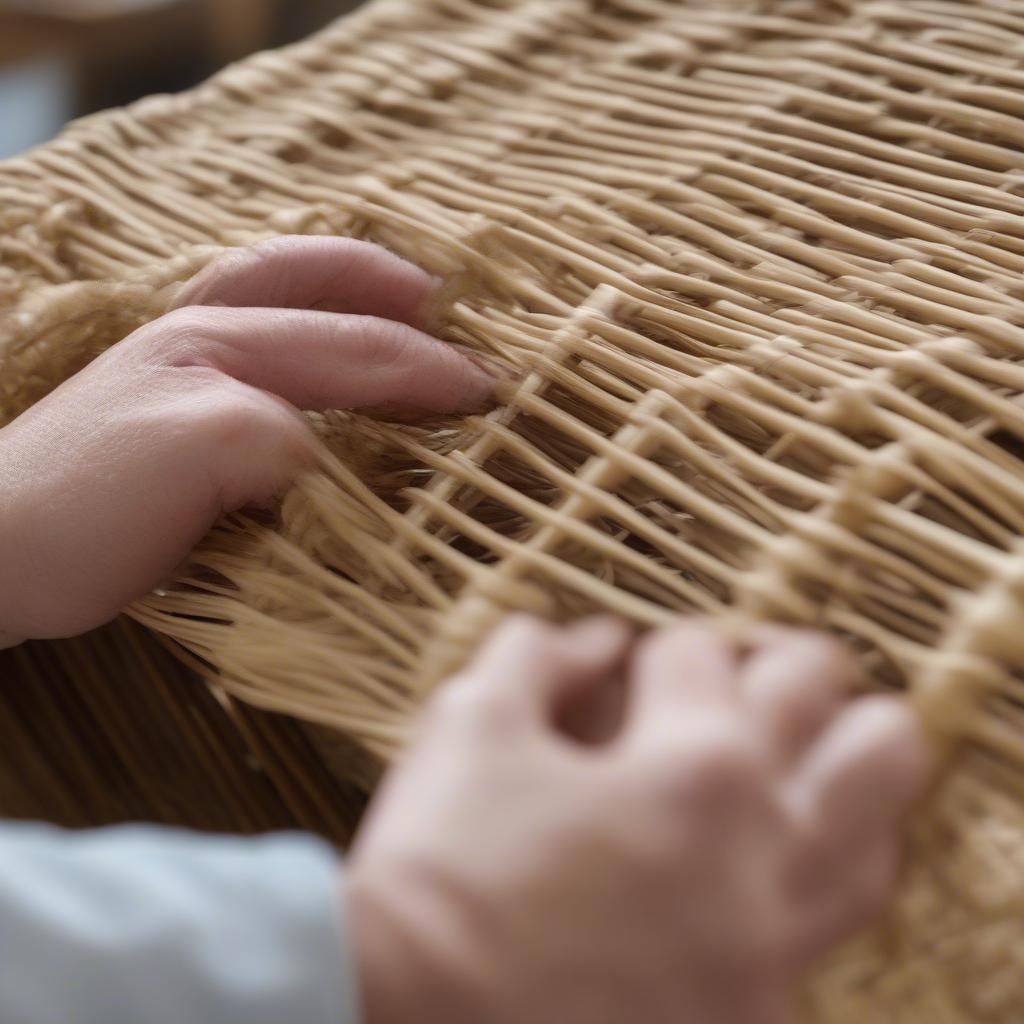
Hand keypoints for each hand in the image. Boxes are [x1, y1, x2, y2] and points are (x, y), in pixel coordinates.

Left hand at [0, 236, 495, 645]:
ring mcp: (182, 358)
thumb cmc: (83, 509)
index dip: (428, 369)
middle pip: (318, 288)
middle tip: (457, 309)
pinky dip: (308, 318)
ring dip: (350, 283)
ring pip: (280, 289)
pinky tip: (324, 347)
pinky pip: (255, 329)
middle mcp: (204, 335)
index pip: (352, 349)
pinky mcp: (171, 398)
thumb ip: (283, 436)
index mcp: (221, 345)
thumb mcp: (198, 458)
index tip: (492, 392)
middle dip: (396, 297)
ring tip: (404, 293)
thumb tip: (338, 462)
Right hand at [348, 617, 928, 1023]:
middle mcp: (763, 848)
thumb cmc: (441, 868)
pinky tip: (780, 857)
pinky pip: (829, 925)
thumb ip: (540, 656)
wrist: (416, 1023)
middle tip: (762, 673)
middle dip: (806, 674)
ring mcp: (772, 940)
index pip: (705, 654)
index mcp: (693, 765)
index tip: (632, 663)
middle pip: (859, 724)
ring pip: (877, 831)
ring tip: (805, 754)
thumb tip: (594, 639)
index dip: (657, 645)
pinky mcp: (756, 1011)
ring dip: (850, 774)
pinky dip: (819, 869)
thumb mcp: (471, 725)